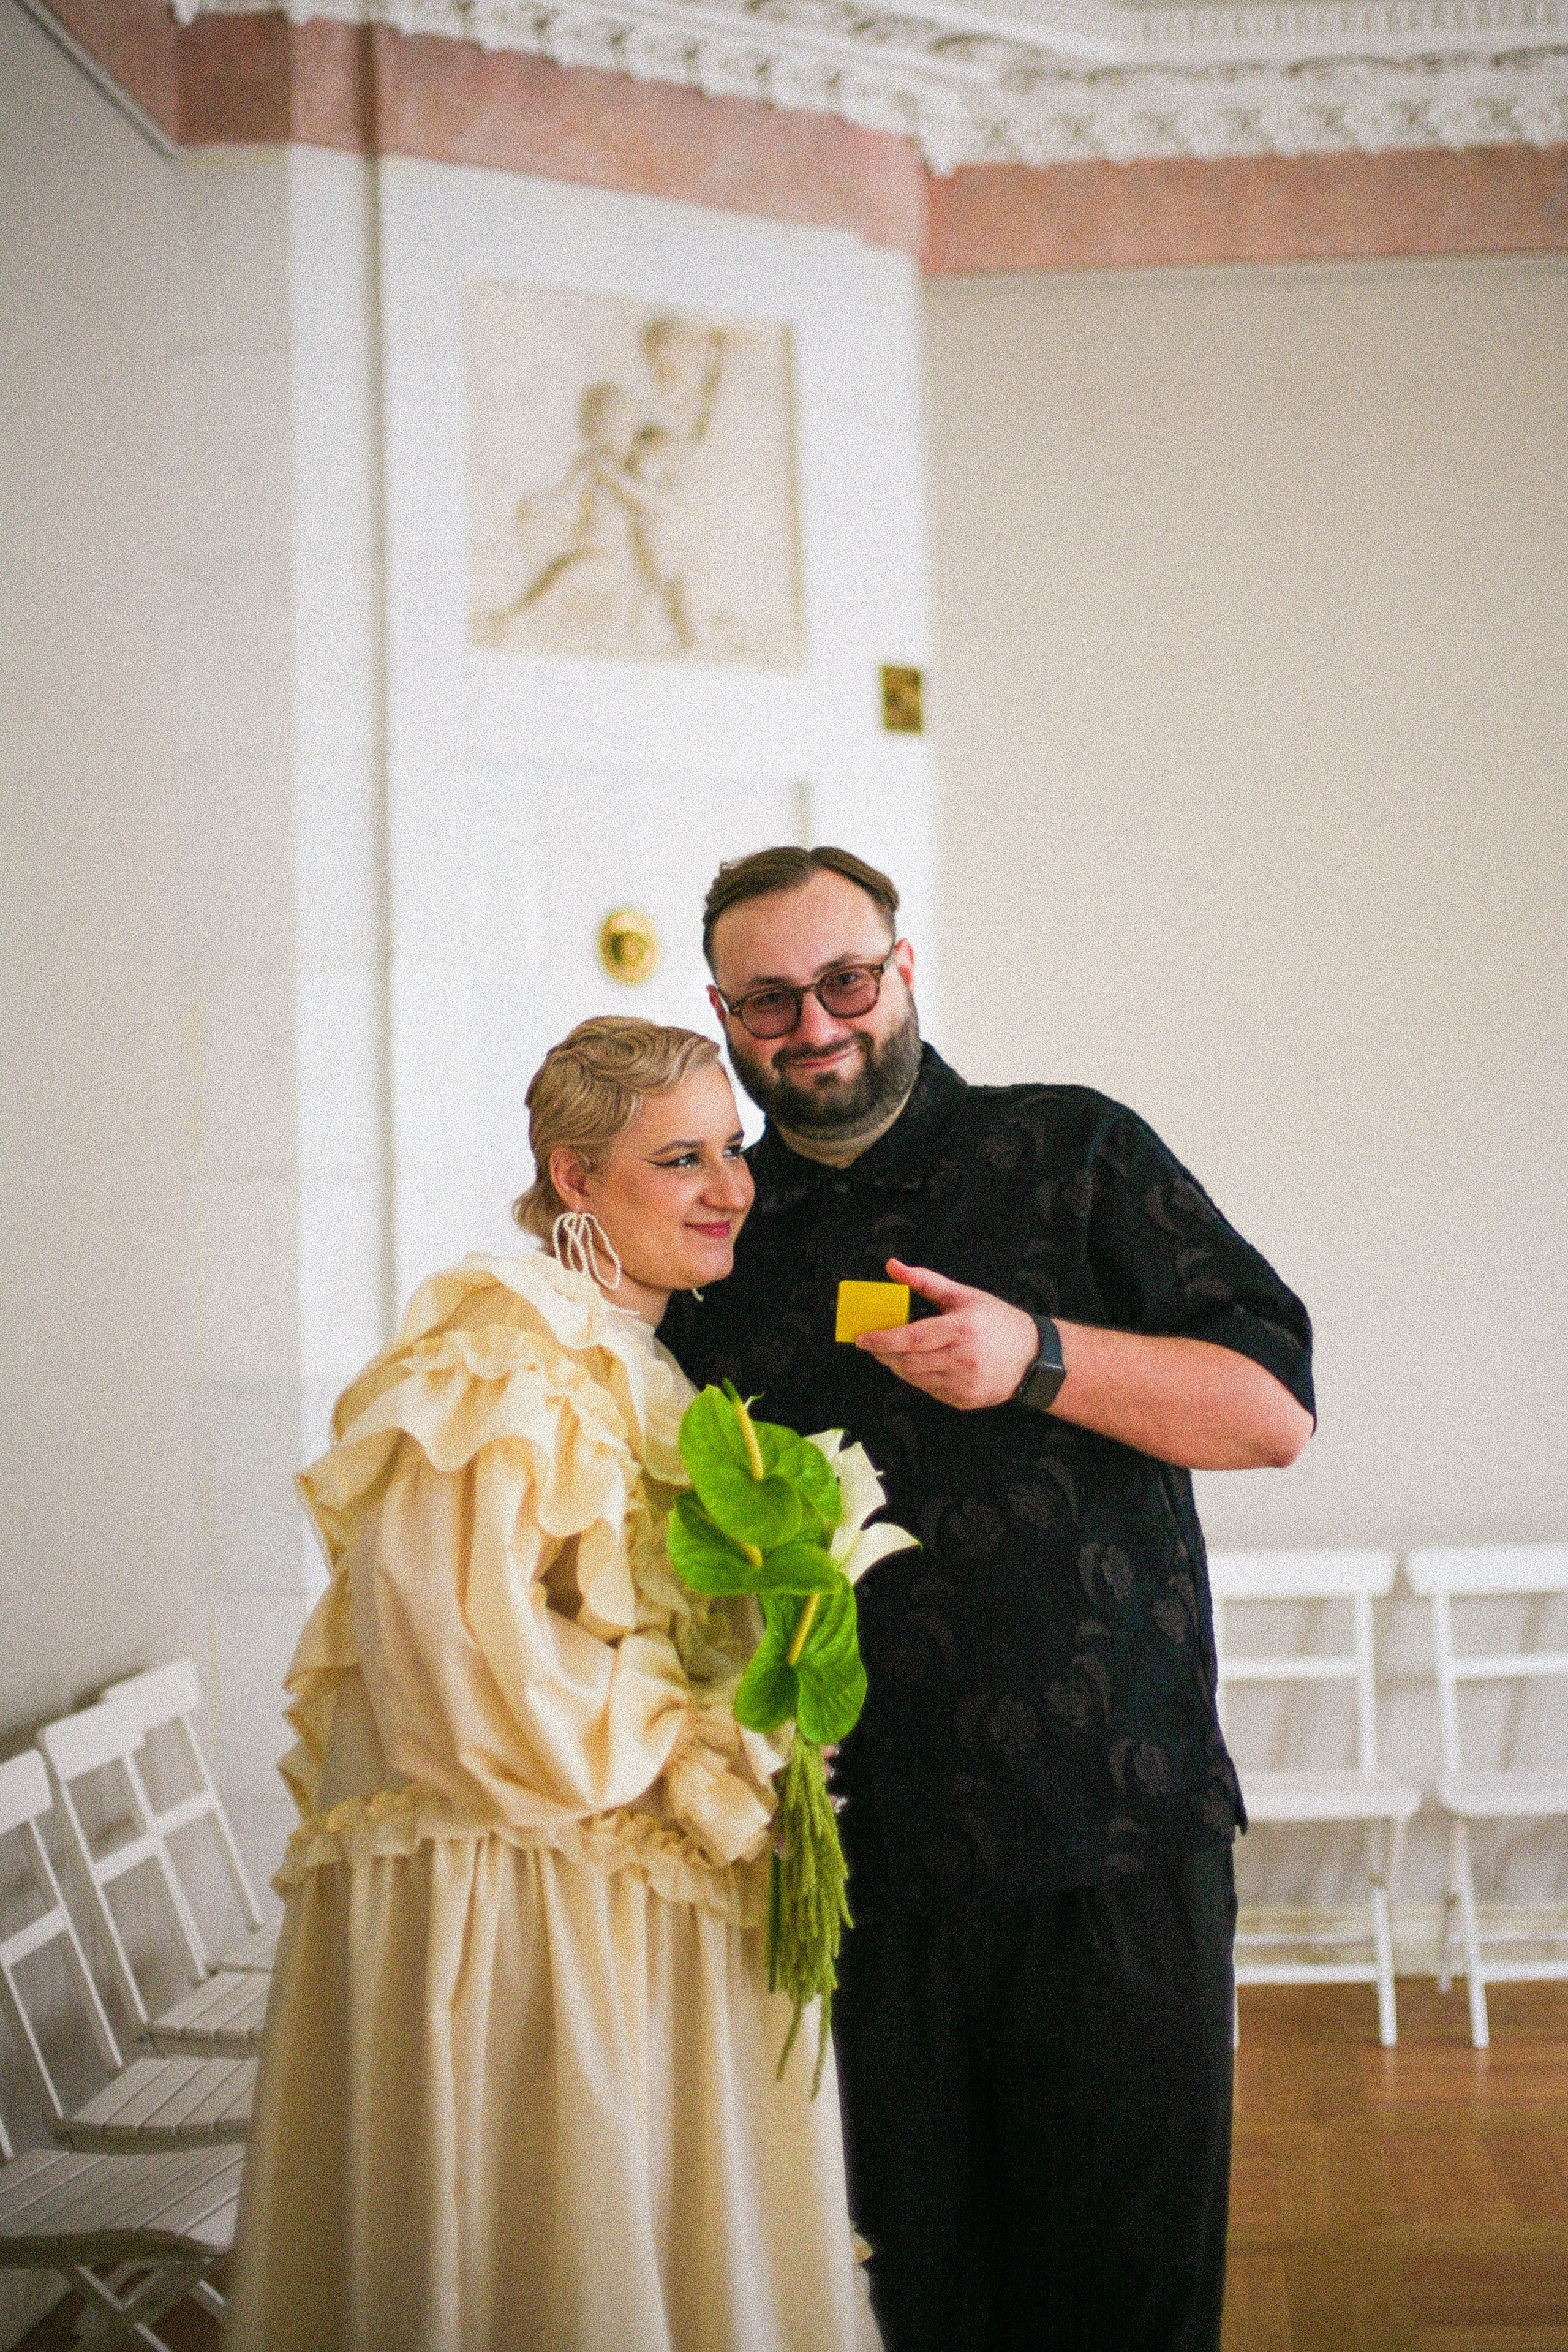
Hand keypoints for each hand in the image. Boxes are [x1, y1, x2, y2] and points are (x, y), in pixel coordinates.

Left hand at [854, 1259, 1041, 1409]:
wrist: (1033, 1356)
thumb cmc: (997, 1321)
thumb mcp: (963, 1295)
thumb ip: (925, 1281)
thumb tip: (892, 1266)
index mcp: (962, 1329)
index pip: (911, 1338)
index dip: (882, 1340)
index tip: (862, 1338)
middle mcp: (963, 1359)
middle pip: (908, 1362)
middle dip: (884, 1354)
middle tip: (873, 1345)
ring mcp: (965, 1383)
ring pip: (915, 1379)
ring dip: (898, 1367)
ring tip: (893, 1353)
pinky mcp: (965, 1400)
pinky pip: (930, 1391)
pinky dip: (917, 1379)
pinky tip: (919, 1366)